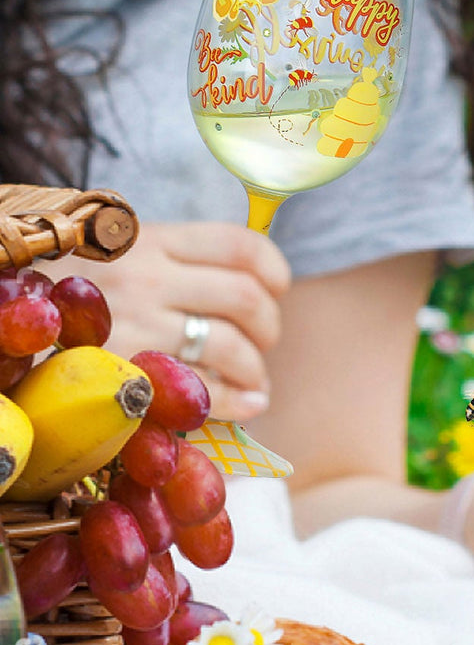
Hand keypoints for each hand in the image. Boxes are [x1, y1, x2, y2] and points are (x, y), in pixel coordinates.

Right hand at [56, 222, 290, 420]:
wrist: (6, 312)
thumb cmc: (74, 287)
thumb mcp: (119, 251)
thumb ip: (175, 259)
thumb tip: (252, 286)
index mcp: (151, 240)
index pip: (238, 244)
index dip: (273, 268)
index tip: (277, 288)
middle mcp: (147, 278)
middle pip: (246, 297)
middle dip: (269, 325)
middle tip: (263, 341)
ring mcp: (137, 326)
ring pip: (231, 346)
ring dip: (256, 369)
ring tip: (254, 380)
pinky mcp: (128, 373)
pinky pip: (203, 390)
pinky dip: (239, 401)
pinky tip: (249, 404)